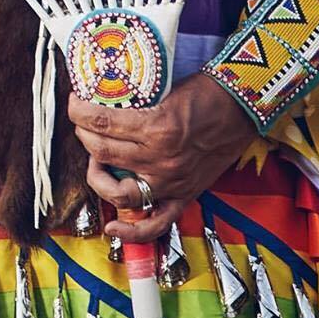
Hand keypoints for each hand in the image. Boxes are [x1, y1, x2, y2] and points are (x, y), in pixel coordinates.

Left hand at [67, 74, 255, 242]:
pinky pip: (156, 224)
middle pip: (102, 152)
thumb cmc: (206, 91)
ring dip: (97, 174)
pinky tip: (112, 227)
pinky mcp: (184, 195)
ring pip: (118, 191)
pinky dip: (132, 231)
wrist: (243, 107)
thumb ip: (135, 96)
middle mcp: (161, 159)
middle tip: (83, 124)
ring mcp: (172, 182)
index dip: (78, 112)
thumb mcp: (164, 86)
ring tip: (95, 159)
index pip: (100, 123)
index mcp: (156, 127)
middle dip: (83, 136)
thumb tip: (100, 92)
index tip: (74, 104)